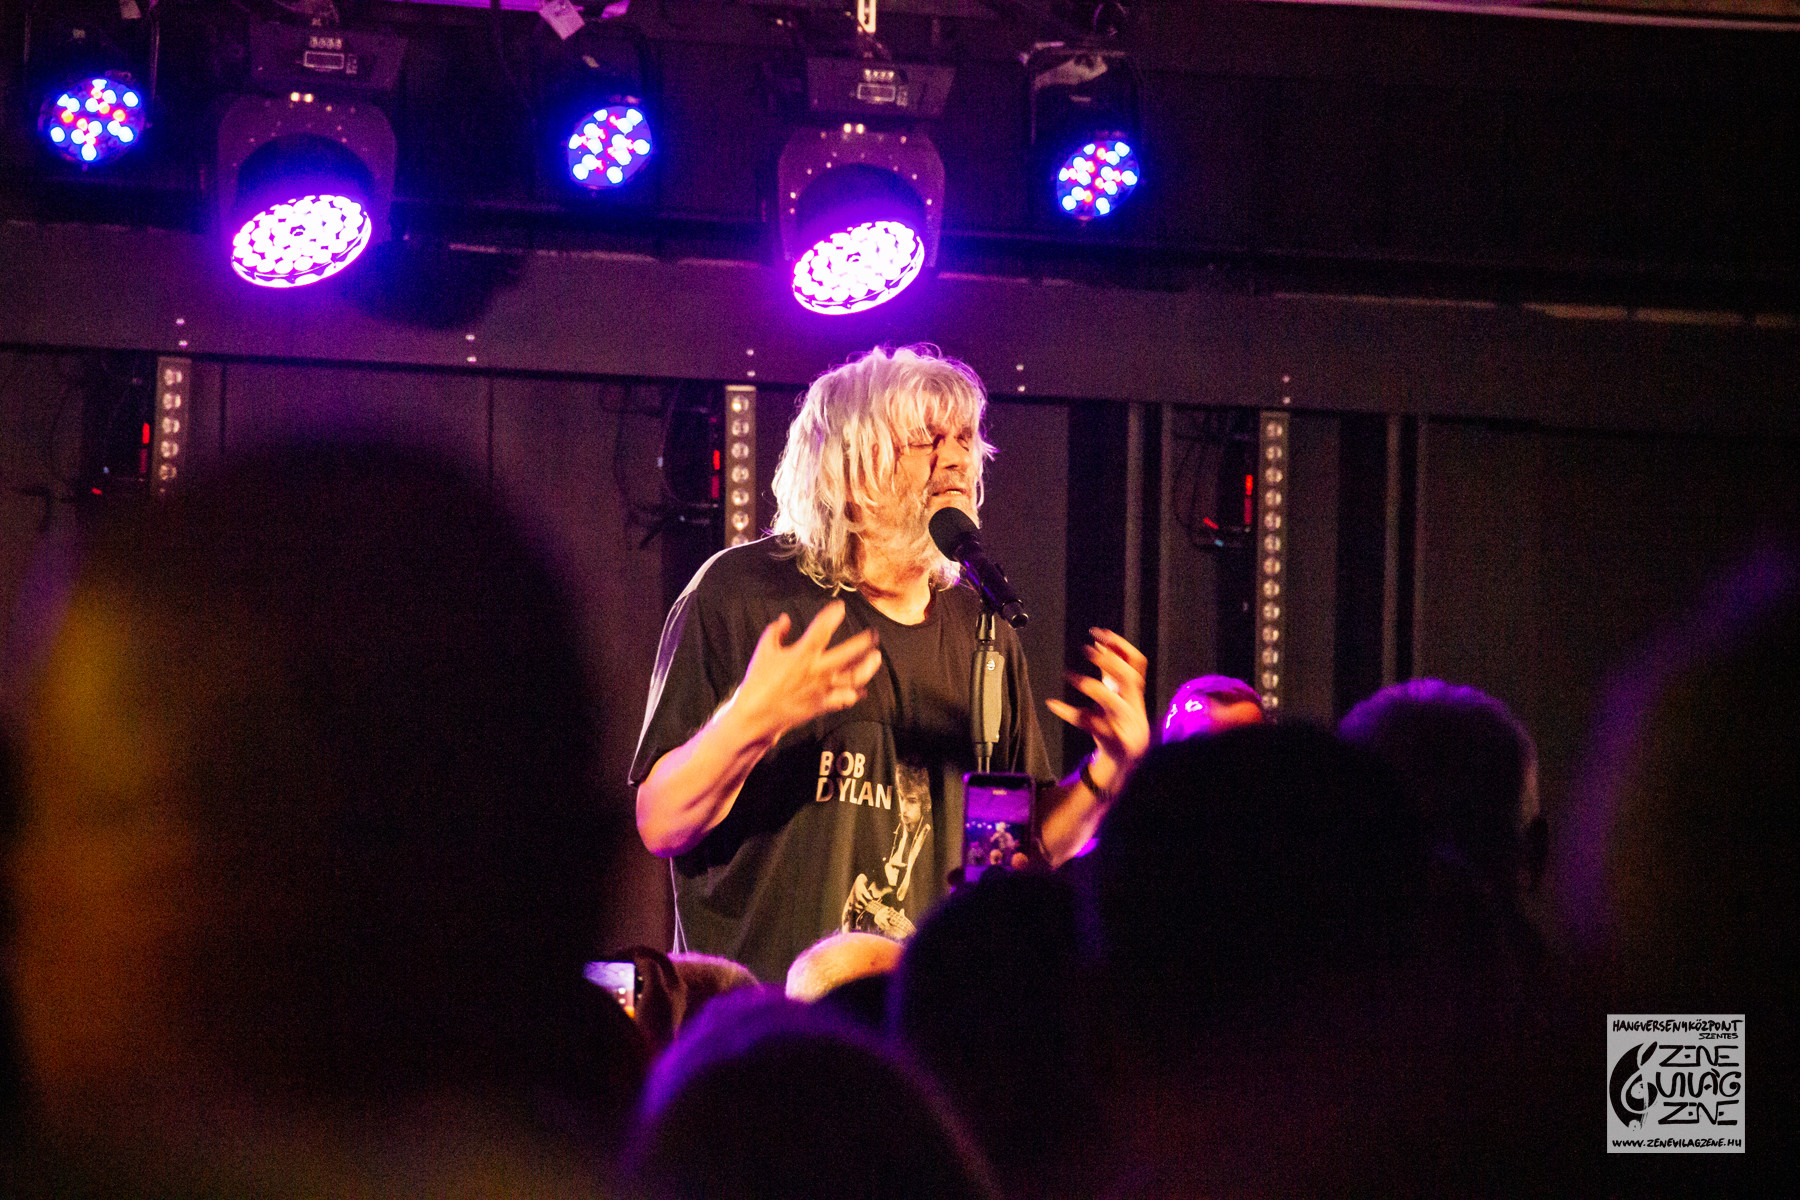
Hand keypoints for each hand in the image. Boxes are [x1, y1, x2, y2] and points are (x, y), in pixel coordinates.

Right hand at [732, 600, 882, 742]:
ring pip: (853, 678)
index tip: (840, 607)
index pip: (821, 630)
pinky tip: (861, 690)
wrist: (756, 714)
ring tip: (875, 658)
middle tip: (873, 634)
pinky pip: (844, 699)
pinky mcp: (822, 705)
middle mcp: (816, 670)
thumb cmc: (758, 680)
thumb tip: (785, 618)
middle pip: (847, 654)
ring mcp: (822, 689)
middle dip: (863, 642)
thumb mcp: (764, 650)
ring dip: (867, 667)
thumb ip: (776, 631)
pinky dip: (855, 694)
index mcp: (801, 654)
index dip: (832, 616)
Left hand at [1045, 628, 1149, 792]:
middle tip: (1086, 650)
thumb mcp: (1115, 698)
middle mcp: (1134, 708)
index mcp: (1135, 696)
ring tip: (1070, 676)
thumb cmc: (1117, 728)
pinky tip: (1053, 704)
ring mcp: (1126, 727)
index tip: (1100, 633)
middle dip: (1110, 662)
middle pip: (1129, 680)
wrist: (1124, 768)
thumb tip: (1099, 641)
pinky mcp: (1114, 744)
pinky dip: (1071, 714)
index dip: (1121, 647)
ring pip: (1114, 704)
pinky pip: (1092, 727)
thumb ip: (1109, 673)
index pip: (1138, 664)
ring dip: (1093, 687)